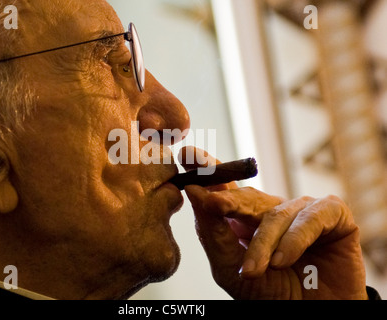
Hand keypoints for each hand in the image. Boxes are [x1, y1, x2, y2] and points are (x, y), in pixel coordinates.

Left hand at [180, 147, 367, 299]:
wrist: (311, 315)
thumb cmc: (269, 291)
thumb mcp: (231, 268)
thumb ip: (213, 233)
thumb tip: (194, 192)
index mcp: (244, 217)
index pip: (223, 188)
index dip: (207, 169)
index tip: (186, 154)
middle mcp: (271, 208)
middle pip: (245, 195)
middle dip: (227, 199)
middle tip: (212, 202)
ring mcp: (301, 209)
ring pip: (274, 214)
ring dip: (262, 245)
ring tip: (251, 271)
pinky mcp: (332, 214)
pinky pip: (310, 218)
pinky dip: (294, 240)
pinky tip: (282, 260)